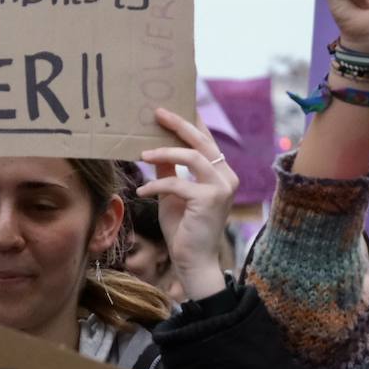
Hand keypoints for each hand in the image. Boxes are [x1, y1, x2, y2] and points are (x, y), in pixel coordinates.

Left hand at [137, 107, 237, 300]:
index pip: (207, 141)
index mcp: (221, 173)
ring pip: (192, 157)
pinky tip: (142, 192)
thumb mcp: (172, 194)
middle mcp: (227, 177)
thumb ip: (169, 170)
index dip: (191, 122)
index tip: (172, 108)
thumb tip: (154, 147)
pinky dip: (157, 184)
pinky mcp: (210, 199)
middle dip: (178, 124)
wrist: (194, 261)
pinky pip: (178, 183)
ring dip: (164, 153)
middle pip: (202, 141)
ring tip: (142, 154)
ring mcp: (221, 187)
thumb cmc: (184, 228)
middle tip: (157, 113)